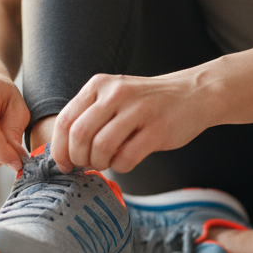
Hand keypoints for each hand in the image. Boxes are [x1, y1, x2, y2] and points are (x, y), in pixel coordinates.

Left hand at [50, 73, 208, 173]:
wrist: (193, 94)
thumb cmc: (148, 103)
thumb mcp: (114, 97)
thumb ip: (89, 116)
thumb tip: (63, 152)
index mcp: (99, 85)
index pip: (65, 120)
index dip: (59, 148)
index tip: (63, 164)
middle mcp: (116, 93)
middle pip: (79, 136)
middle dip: (78, 159)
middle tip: (87, 166)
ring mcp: (138, 110)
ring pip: (100, 148)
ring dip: (100, 163)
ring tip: (107, 162)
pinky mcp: (157, 130)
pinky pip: (126, 158)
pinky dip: (120, 167)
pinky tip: (125, 160)